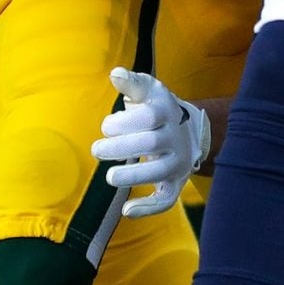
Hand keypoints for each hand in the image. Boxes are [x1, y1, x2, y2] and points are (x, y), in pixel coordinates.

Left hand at [92, 68, 211, 216]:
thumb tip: (115, 74)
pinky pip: (167, 199)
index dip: (123, 123)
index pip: (147, 117)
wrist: (186, 130)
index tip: (106, 127)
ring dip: (133, 176)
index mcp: (167, 112)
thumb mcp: (147, 91)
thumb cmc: (155, 108)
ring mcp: (177, 161)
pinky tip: (127, 210)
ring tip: (110, 176)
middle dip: (121, 148)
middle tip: (97, 150)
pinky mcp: (175, 182)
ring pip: (159, 172)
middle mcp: (175, 137)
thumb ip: (131, 83)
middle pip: (151, 144)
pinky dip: (149, 208)